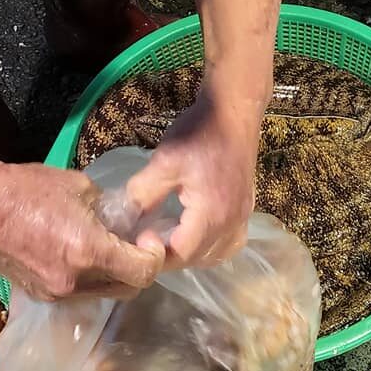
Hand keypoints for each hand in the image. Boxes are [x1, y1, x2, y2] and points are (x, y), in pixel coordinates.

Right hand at [0, 161, 164, 299]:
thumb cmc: (26, 189)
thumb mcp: (81, 188)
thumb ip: (111, 209)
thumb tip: (126, 220)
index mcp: (90, 252)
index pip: (143, 273)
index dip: (154, 256)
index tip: (147, 236)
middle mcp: (76, 281)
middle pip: (128, 290)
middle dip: (138, 268)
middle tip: (134, 243)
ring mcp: (57, 293)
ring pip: (104, 294)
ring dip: (114, 275)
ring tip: (108, 248)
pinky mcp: (41, 295)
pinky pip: (79, 292)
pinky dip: (90, 278)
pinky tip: (81, 255)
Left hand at [126, 85, 260, 267]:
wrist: (233, 112)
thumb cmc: (199, 134)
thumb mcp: (164, 163)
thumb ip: (142, 194)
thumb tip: (125, 219)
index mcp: (211, 215)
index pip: (182, 254)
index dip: (157, 254)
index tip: (137, 240)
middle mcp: (231, 223)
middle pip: (198, 258)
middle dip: (171, 256)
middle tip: (146, 240)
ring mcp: (242, 218)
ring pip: (216, 254)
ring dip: (191, 254)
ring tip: (167, 238)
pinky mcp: (245, 211)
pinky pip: (230, 243)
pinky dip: (211, 247)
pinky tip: (195, 234)